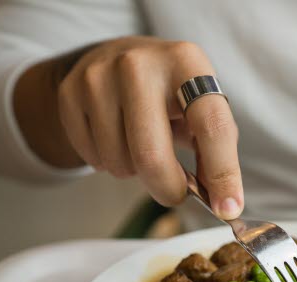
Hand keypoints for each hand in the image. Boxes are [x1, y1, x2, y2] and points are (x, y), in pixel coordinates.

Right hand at [50, 36, 241, 216]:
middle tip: (174, 192)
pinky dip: (108, 163)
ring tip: (141, 147)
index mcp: (187, 62)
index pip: (211, 126)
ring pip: (118, 162)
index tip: (227, 208)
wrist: (120, 58)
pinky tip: (116, 139)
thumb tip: (224, 203)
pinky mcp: (70, 92)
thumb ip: (216, 153)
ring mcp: (99, 76)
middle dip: (167, 188)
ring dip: (134, 172)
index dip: (222, 172)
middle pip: (152, 155)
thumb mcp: (203, 110)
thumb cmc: (173, 94)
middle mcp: (140, 64)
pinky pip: (91, 157)